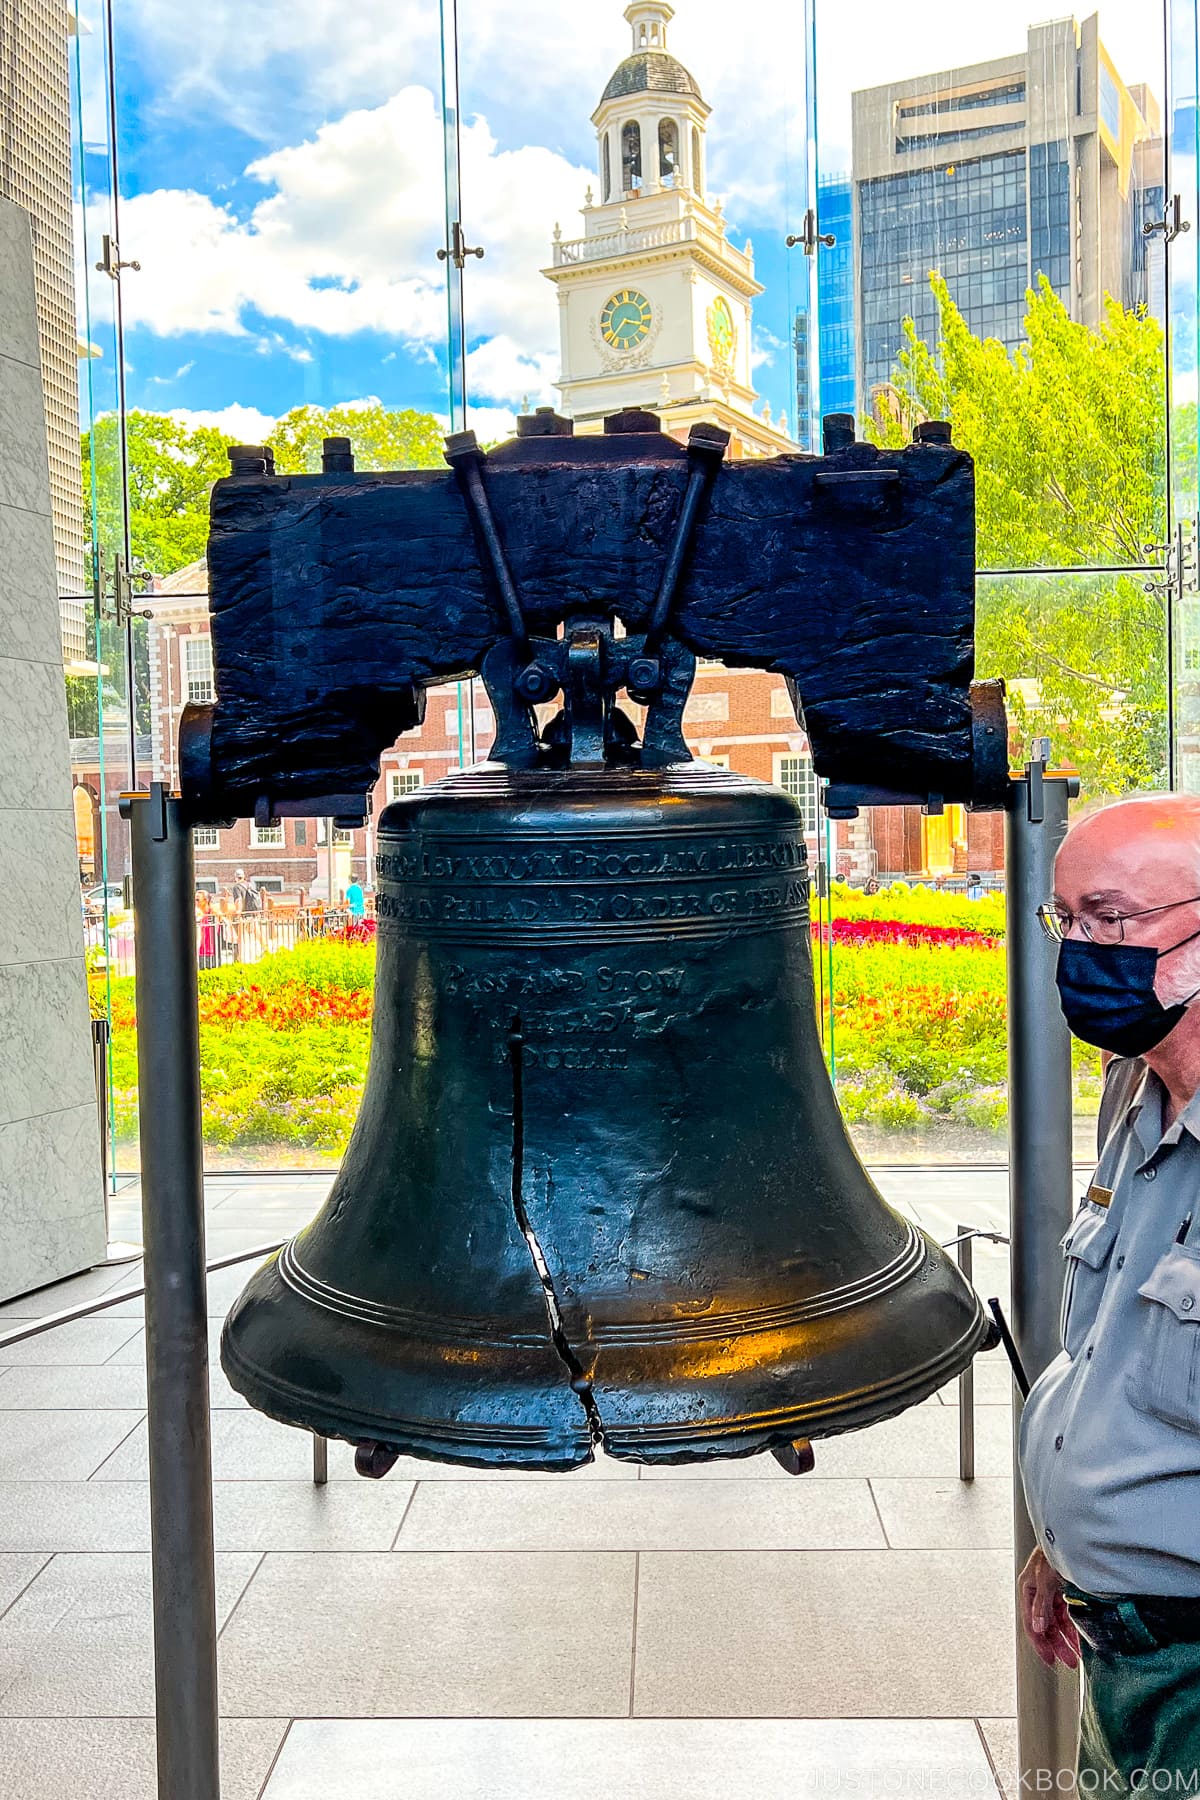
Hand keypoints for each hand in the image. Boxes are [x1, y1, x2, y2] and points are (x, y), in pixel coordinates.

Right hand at [1019, 1546, 1079, 1668]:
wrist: (1071, 1535)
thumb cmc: (1053, 1551)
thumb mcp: (1045, 1578)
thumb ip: (1041, 1604)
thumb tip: (1037, 1627)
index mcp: (1028, 1589)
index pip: (1031, 1623)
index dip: (1039, 1643)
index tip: (1049, 1659)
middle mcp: (1039, 1593)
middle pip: (1045, 1625)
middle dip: (1057, 1645)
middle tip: (1068, 1661)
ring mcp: (1052, 1593)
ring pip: (1057, 1623)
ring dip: (1066, 1639)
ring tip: (1076, 1655)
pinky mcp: (1064, 1591)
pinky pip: (1067, 1615)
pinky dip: (1073, 1627)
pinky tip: (1079, 1638)